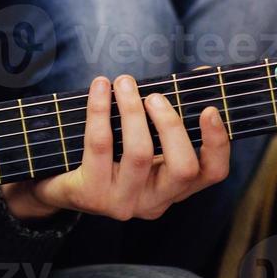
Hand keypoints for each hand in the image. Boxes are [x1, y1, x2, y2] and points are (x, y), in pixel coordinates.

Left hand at [1, 75, 229, 221]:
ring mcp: (123, 202)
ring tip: (124, 82)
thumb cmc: (110, 153)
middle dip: (171, 125)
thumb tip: (202, 74)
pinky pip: (100, 145)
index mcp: (175, 186)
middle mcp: (155, 201)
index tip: (209, 109)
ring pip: (140, 154)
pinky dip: (100, 110)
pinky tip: (100, 87)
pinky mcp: (92, 195)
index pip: (213, 173)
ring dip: (132, 110)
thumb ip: (169, 112)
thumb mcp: (143, 137)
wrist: (58, 184)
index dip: (218, 142)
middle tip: (154, 96)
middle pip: (183, 167)